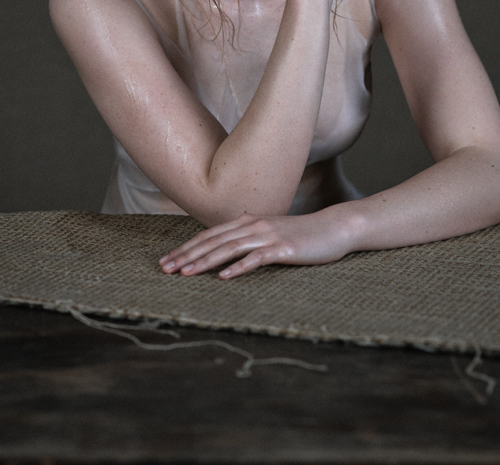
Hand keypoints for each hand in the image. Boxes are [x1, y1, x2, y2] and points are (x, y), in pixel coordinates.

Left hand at [159, 211, 350, 278]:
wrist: (334, 228)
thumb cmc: (302, 234)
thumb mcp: (270, 234)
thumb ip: (249, 239)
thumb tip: (226, 251)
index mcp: (248, 221)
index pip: (210, 235)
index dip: (187, 247)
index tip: (166, 260)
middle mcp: (254, 225)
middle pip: (214, 241)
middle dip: (187, 255)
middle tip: (165, 269)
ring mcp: (268, 236)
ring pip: (230, 248)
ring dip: (206, 261)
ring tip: (186, 273)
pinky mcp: (284, 248)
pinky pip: (257, 258)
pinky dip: (239, 267)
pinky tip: (224, 277)